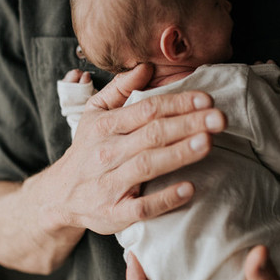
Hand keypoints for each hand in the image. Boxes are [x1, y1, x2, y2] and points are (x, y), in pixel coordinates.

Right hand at [50, 62, 226, 235]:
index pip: (146, 109)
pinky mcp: (114, 213)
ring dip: (178, 154)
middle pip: (152, 134)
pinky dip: (165, 199)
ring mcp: (110, 185)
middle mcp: (107, 153)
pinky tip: (188, 189)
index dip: (178, 103)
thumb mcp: (94, 114)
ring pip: (147, 166)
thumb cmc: (87, 150)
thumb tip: (147, 66)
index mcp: (104, 126)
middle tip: (220, 119)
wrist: (60, 195)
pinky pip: (142, 207)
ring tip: (207, 143)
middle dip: (188, 124)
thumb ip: (119, 89)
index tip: (207, 100)